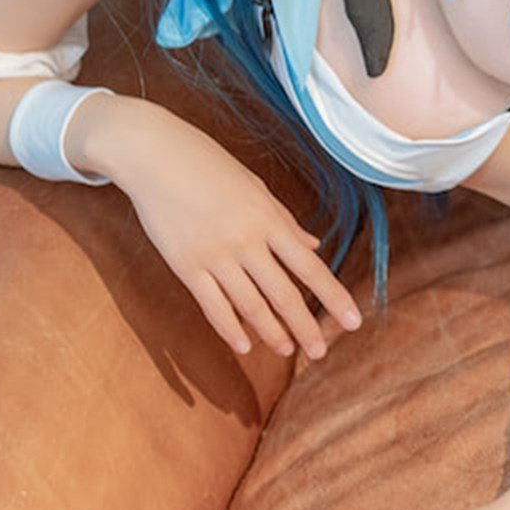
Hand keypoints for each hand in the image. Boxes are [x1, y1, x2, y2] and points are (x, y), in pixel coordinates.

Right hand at [85, 96, 362, 358]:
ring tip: (288, 351)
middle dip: (305, 327)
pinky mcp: (185, 265)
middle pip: (283, 293)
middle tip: (320, 353)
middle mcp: (246, 240)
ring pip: (250, 305)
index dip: (334, 297)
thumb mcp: (255, 188)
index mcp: (269, 219)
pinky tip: (244, 346)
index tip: (354, 322)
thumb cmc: (210, 167)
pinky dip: (230, 328)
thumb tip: (313, 246)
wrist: (155, 156)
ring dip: (271, 332)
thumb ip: (285, 222)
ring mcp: (214, 254)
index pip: (310, 267)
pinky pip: (212, 304)